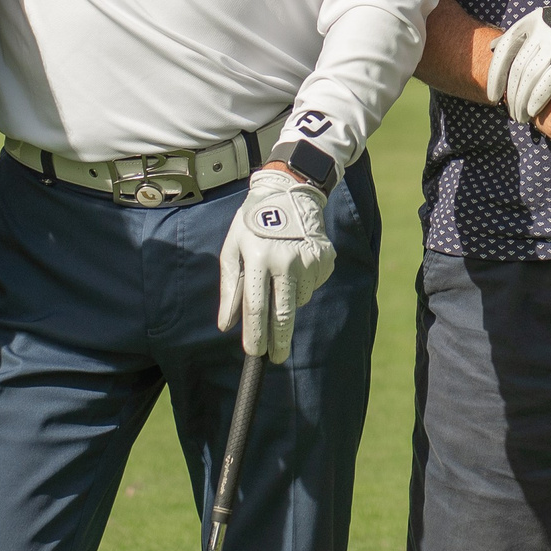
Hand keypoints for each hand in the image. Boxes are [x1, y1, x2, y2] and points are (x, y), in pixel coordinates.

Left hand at [216, 166, 336, 363]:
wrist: (289, 191)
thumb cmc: (252, 223)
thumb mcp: (233, 248)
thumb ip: (229, 288)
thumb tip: (226, 325)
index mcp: (259, 257)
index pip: (256, 306)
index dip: (255, 333)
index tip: (255, 353)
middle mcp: (286, 260)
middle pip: (283, 313)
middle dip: (279, 341)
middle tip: (276, 359)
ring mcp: (309, 260)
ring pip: (299, 300)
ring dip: (288, 300)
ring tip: (279, 276)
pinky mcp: (324, 258)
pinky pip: (312, 285)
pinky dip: (302, 284)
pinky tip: (294, 264)